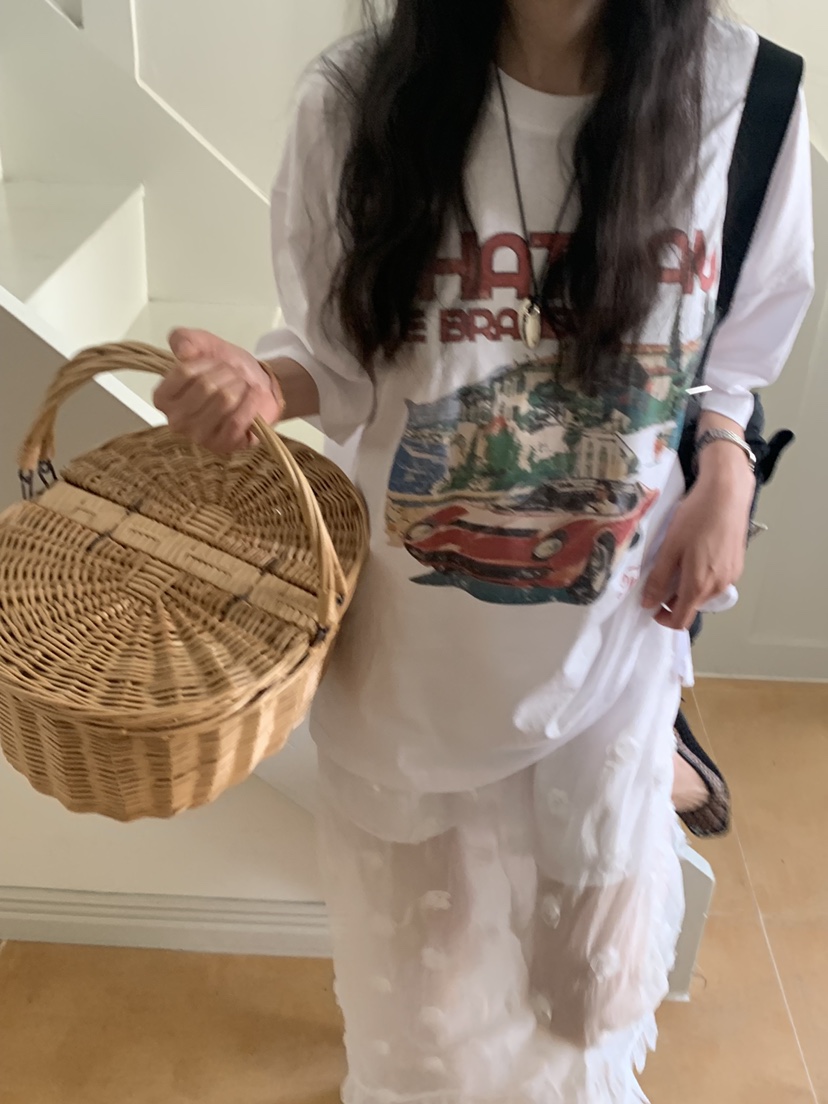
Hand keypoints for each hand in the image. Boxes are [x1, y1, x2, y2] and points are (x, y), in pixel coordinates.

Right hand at [154, 328, 283, 454]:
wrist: (258, 386)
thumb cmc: (226, 370)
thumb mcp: (203, 344)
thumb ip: (184, 339)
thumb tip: (183, 352)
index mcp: (163, 398)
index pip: (184, 371)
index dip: (205, 361)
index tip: (214, 362)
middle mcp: (176, 421)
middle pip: (206, 386)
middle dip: (226, 373)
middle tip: (233, 375)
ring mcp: (199, 436)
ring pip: (224, 401)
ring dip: (239, 386)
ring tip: (241, 386)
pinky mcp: (224, 445)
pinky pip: (237, 420)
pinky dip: (250, 403)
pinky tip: (252, 397)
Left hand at [642, 448, 754, 629]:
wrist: (727, 494)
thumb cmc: (696, 518)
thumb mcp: (670, 548)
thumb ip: (658, 578)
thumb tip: (648, 603)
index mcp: (698, 585)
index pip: (681, 620)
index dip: (663, 618)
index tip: (651, 605)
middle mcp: (718, 587)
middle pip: (693, 606)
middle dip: (674, 599)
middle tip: (661, 576)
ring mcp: (731, 576)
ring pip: (705, 594)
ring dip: (688, 587)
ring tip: (678, 562)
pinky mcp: (737, 564)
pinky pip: (716, 580)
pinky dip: (703, 576)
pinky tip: (696, 554)